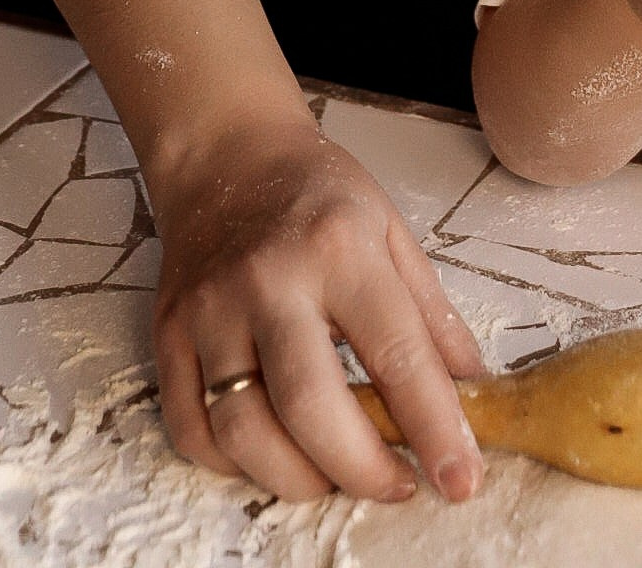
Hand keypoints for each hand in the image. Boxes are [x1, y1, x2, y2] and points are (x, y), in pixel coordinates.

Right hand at [153, 107, 486, 505]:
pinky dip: (231, 466)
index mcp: (339, 247)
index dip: (434, 426)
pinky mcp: (168, 334)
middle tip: (398, 486)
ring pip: (243, 429)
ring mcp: (210, 311)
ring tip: (336, 478)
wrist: (227, 154)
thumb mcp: (392, 229)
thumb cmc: (317, 192)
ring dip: (297, 478)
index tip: (461, 479)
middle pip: (310, 406)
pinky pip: (190, 428)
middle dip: (361, 469)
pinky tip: (271, 456)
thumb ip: (432, 313)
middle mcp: (270, 280)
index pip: (395, 352)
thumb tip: (472, 387)